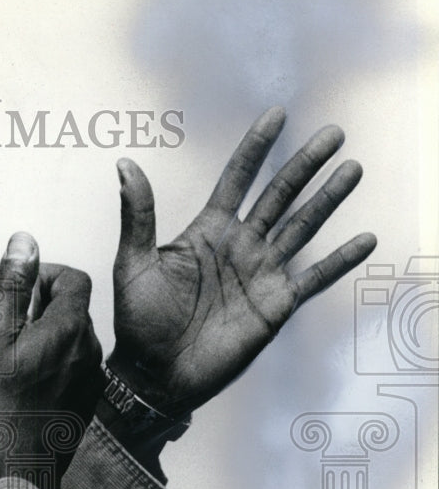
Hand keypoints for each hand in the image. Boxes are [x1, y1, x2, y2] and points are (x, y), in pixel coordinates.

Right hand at [0, 232, 103, 488]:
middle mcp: (90, 349)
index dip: (46, 274)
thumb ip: (12, 287)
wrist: (21, 465)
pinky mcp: (87, 399)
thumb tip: (26, 243)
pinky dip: (52, 360)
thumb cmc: (2, 405)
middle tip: (5, 324)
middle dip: (40, 304)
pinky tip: (25, 381)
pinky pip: (74, 364)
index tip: (18, 290)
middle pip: (73, 306)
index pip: (73, 277)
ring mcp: (92, 377)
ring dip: (45, 334)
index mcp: (70, 328)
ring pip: (73, 337)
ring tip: (11, 354)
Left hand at [109, 107, 375, 419]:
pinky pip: (313, 277)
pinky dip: (338, 260)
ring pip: (301, 227)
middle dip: (304, 165)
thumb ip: (137, 215)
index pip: (237, 179)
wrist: (156, 373)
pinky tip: (363, 239)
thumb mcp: (132, 263)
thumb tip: (125, 165)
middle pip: (278, 196)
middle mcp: (239, 246)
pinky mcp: (275, 305)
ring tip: (351, 170)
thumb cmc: (139, 320)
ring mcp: (260, 273)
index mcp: (206, 231)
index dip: (257, 148)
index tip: (277, 115)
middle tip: (332, 133)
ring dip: (327, 200)